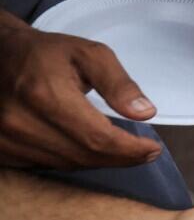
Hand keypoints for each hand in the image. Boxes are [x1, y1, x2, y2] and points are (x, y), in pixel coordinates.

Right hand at [0, 13, 161, 168]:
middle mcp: (21, 122)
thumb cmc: (45, 54)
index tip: (153, 149)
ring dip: (99, 161)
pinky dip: (74, 160)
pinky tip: (91, 150)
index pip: (97, 138)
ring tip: (122, 150)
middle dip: (121, 158)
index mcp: (44, 94)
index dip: (130, 149)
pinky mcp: (1, 150)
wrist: (0, 56)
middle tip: (144, 153)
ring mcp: (5, 139)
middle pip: (84, 155)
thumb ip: (119, 84)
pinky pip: (47, 165)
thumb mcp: (89, 54)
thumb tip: (144, 113)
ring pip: (67, 164)